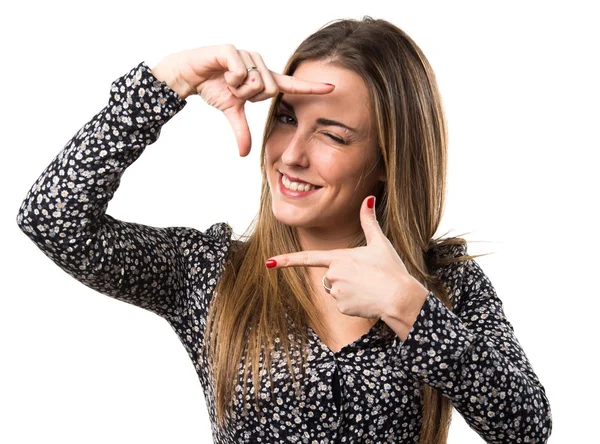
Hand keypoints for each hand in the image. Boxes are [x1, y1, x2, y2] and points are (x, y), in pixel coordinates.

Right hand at [151, 45, 334, 156]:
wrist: (189, 75)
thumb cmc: (214, 88)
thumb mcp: (231, 112)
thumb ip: (241, 130)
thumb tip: (244, 154)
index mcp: (264, 80)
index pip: (292, 85)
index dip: (311, 87)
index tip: (332, 87)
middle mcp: (260, 66)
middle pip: (270, 89)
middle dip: (250, 97)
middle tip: (235, 91)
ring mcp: (248, 56)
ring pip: (256, 81)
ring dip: (238, 89)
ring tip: (227, 81)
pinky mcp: (232, 51)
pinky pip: (240, 72)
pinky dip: (230, 79)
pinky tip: (222, 74)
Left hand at [265, 196, 429, 332]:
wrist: (400, 297)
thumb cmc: (391, 269)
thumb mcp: (380, 243)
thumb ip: (369, 221)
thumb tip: (368, 199)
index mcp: (340, 257)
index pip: (307, 258)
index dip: (286, 260)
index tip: (268, 263)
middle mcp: (334, 274)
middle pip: (328, 276)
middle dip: (343, 277)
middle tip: (365, 278)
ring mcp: (336, 291)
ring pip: (334, 290)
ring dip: (347, 290)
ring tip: (367, 288)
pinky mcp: (341, 307)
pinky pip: (341, 305)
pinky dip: (352, 304)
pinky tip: (366, 300)